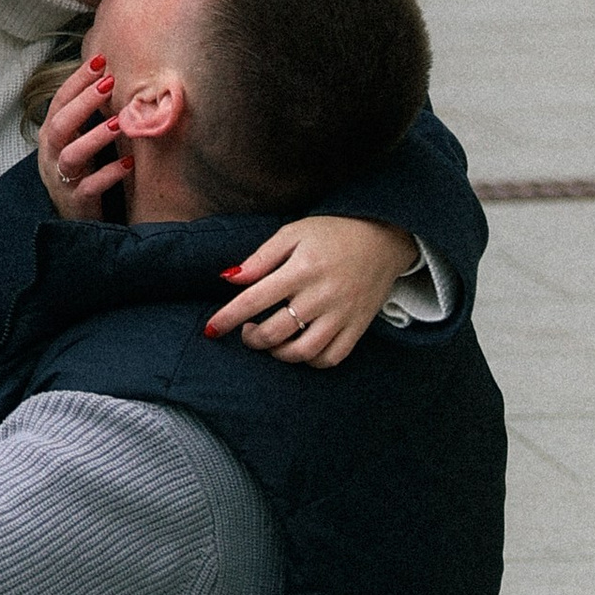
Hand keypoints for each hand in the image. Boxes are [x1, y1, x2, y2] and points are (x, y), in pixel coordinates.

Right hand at [37, 56, 124, 220]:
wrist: (73, 217)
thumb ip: (86, 114)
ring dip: (95, 137)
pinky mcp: (76, 201)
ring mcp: (61, 178)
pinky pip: (90, 187)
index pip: (59, 101)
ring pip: (72, 155)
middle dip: (84, 102)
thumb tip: (111, 76)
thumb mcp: (77, 139)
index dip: (77, 81)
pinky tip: (128, 163)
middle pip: (61, 124)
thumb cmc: (80, 170)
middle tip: (108, 83)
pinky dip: (109, 174)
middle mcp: (51, 154)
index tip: (99, 61)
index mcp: (51, 135)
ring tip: (119, 123)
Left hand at [205, 216, 414, 366]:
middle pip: (276, 332)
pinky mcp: (358, 327)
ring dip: (278, 353)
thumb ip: (260, 258)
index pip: (255, 299)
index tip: (211, 329)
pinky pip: (331, 358)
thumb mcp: (293, 233)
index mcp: (301, 269)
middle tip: (246, 331)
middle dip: (252, 338)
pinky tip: (298, 349)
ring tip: (270, 341)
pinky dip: (310, 361)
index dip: (228, 317)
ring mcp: (342, 315)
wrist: (383, 239)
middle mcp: (322, 295)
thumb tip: (229, 278)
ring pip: (303, 352)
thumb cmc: (332, 233)